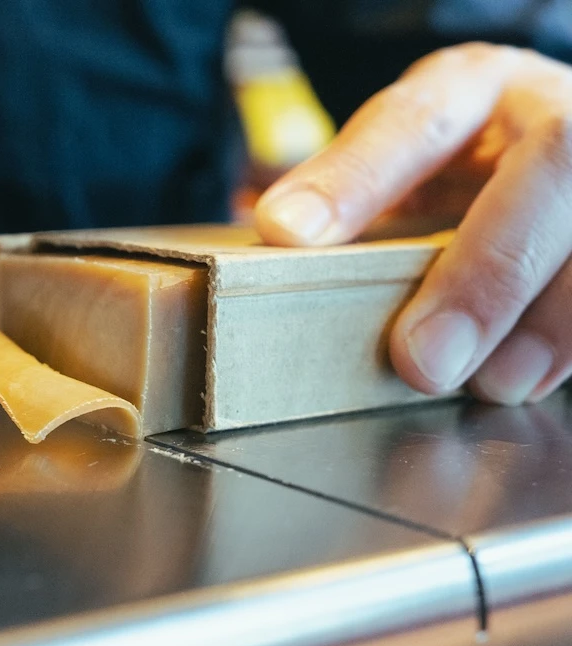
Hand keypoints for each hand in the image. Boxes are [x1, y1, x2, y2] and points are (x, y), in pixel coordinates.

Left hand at [254, 43, 571, 405]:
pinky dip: (570, 339)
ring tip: (491, 381)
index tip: (287, 233)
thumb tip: (279, 238)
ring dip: (549, 321)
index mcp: (471, 88)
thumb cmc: (469, 164)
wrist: (548, 146)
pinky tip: (531, 376)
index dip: (353, 180)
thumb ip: (358, 196)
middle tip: (423, 360)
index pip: (414, 120)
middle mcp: (550, 108)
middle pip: (550, 163)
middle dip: (485, 273)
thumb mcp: (409, 160)